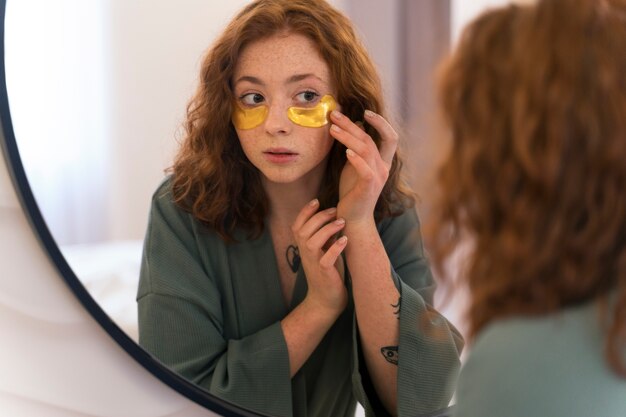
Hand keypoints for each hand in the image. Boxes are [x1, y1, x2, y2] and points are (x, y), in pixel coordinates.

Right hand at [291, 199, 347, 315]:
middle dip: (319, 217)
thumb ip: (325, 235)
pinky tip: (345, 240)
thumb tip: (334, 215)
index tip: (317, 201)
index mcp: (304, 246)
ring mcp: (313, 264)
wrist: (326, 300)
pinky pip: (325, 259)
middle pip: (304, 230)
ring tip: (342, 222)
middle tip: (336, 211)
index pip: (297, 225)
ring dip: (327, 229)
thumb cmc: (328, 272)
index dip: (305, 212)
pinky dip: (335, 248)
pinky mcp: (324, 274)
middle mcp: (305, 254)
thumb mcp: (324, 250)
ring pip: (312, 242)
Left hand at [329, 110, 397, 222]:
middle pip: (371, 139)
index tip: (365, 112)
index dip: (381, 123)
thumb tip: (357, 125)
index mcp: (382, 162)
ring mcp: (377, 178)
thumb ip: (357, 148)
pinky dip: (356, 159)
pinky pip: (365, 169)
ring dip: (348, 136)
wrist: (353, 219)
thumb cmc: (352, 193)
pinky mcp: (368, 188)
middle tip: (334, 114)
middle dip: (351, 124)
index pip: (390, 137)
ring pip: (366, 150)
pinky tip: (346, 151)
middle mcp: (383, 168)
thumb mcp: (354, 166)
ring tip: (332, 128)